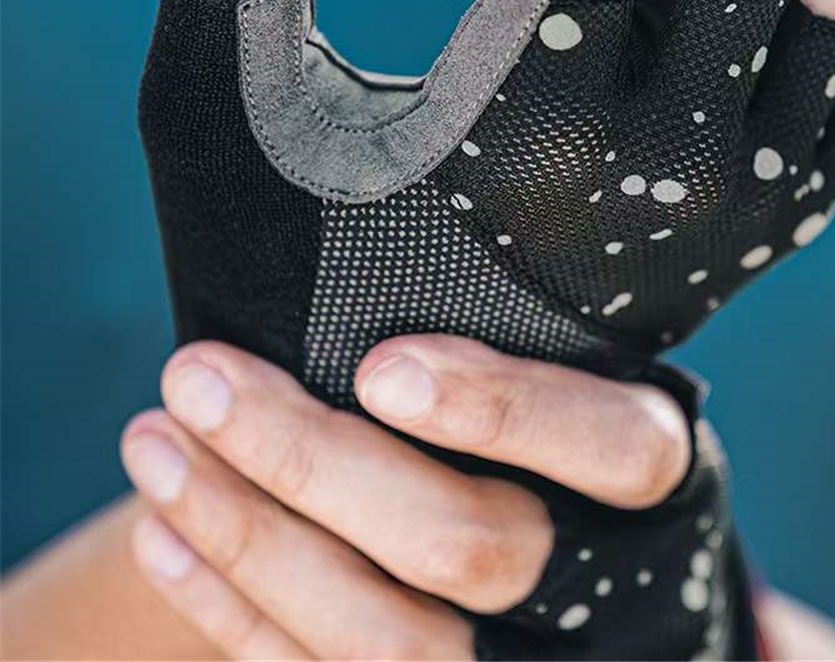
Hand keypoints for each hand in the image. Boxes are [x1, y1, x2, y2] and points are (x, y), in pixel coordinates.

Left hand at [120, 337, 690, 659]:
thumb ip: (529, 340)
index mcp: (653, 483)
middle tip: (197, 373)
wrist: (616, 598)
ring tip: (152, 444)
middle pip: (467, 547)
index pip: (609, 447)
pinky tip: (165, 536)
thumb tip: (383, 242)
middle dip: (314, 460)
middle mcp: (605, 589)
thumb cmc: (580, 447)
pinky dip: (236, 612)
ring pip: (385, 642)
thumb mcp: (594, 380)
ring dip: (248, 538)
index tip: (378, 365)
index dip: (502, 411)